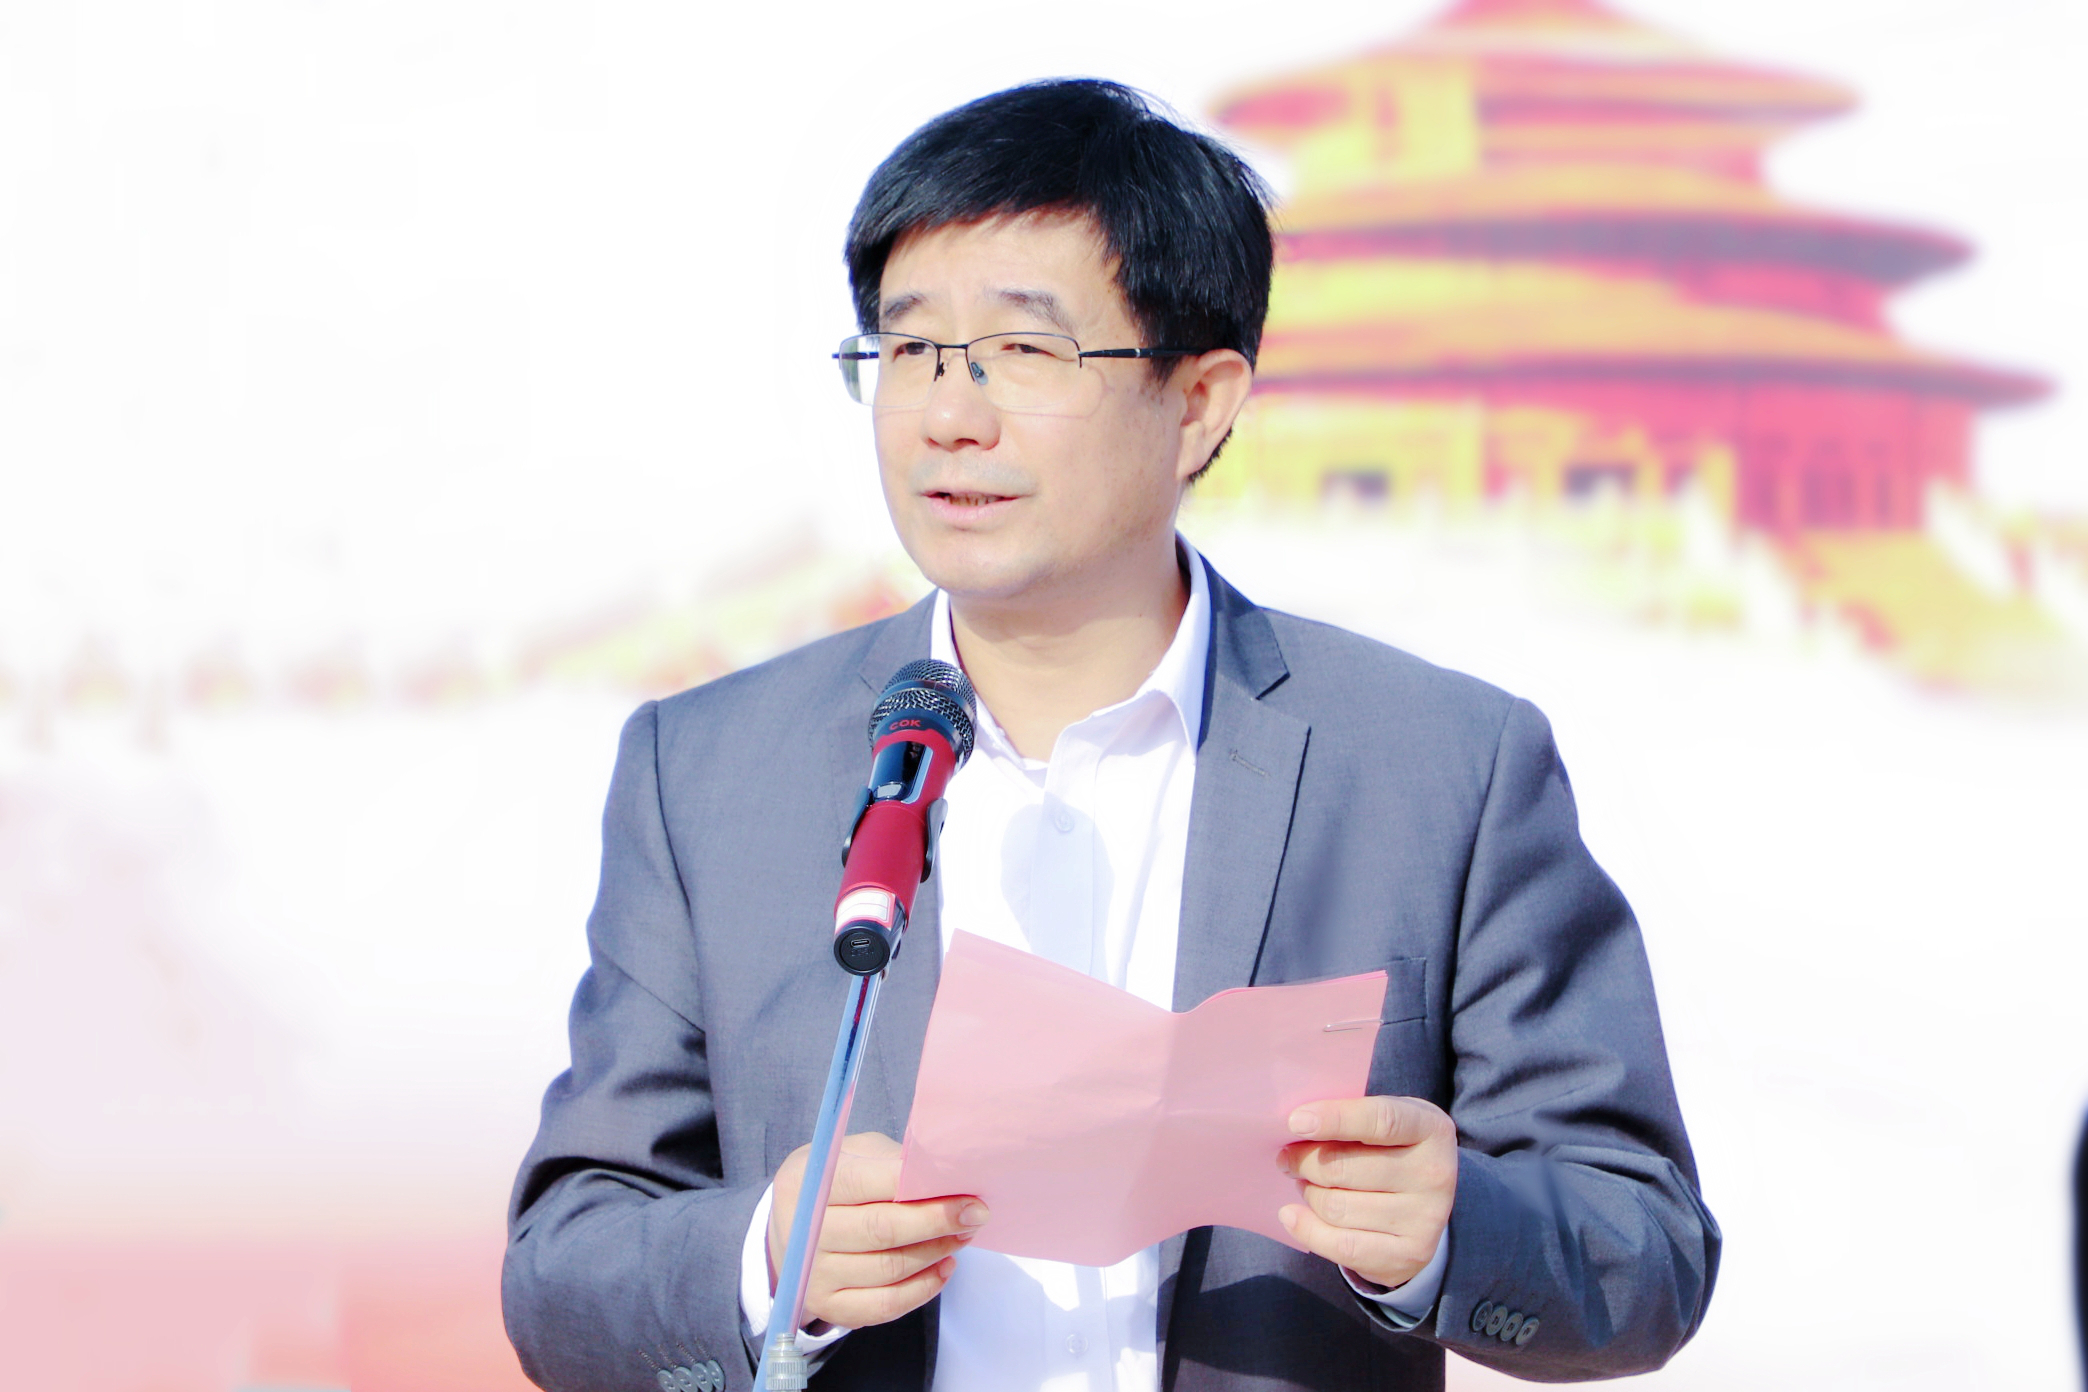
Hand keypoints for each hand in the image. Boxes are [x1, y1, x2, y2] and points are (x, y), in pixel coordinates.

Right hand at [768, 1132, 987, 1329]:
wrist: (791, 1229)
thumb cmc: (836, 1182)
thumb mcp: (854, 1155)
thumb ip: (890, 1161)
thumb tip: (942, 1173)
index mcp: (809, 1182)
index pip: (870, 1183)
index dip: (921, 1188)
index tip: (966, 1190)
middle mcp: (806, 1232)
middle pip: (882, 1230)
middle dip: (937, 1222)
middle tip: (976, 1214)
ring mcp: (814, 1274)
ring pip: (890, 1269)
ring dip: (936, 1251)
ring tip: (963, 1235)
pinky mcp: (829, 1306)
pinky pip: (885, 1305)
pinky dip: (923, 1288)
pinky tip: (945, 1266)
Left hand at [1276, 1095, 1456, 1291]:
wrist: (1426, 1203)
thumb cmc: (1391, 1149)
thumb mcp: (1383, 1122)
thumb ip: (1349, 1116)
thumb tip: (1295, 1125)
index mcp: (1431, 1128)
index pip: (1381, 1121)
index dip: (1335, 1119)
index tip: (1295, 1122)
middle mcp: (1435, 1174)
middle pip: (1345, 1169)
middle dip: (1305, 1163)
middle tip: (1289, 1158)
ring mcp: (1425, 1219)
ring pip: (1337, 1207)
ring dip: (1309, 1193)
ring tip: (1305, 1184)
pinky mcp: (1409, 1255)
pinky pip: (1342, 1246)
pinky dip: (1307, 1229)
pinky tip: (1291, 1215)